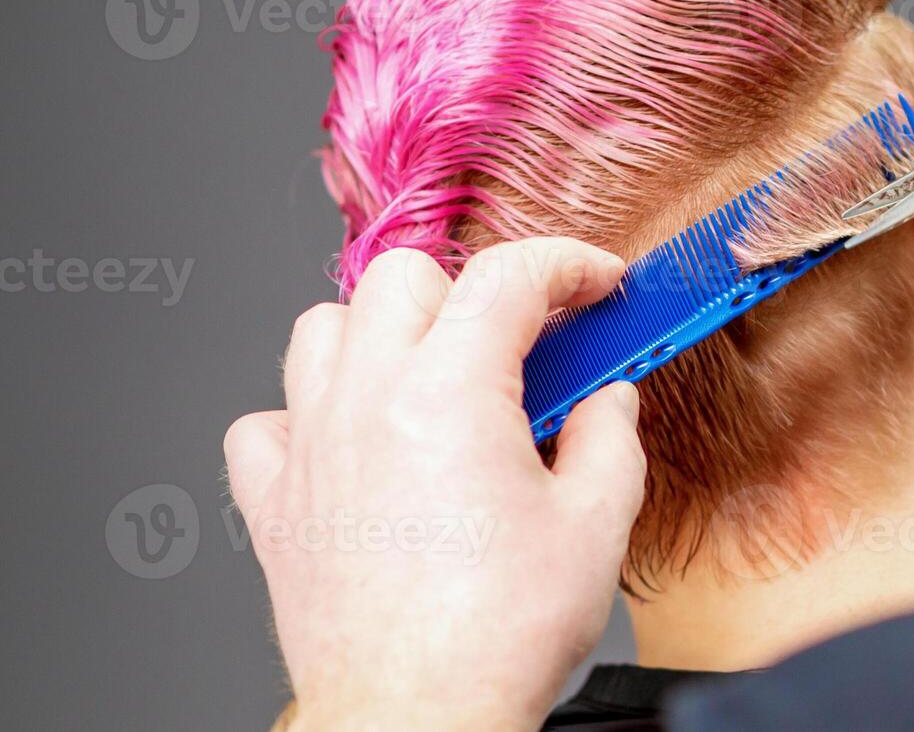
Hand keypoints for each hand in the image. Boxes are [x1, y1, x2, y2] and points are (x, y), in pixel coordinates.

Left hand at [225, 239, 646, 731]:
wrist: (416, 716)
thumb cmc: (496, 636)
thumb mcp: (596, 525)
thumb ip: (611, 439)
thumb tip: (611, 401)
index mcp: (451, 393)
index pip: (509, 275)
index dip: (567, 264)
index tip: (596, 285)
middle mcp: (367, 403)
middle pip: (404, 277)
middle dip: (474, 291)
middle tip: (524, 341)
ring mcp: (310, 448)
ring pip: (321, 329)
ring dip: (384, 334)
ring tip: (435, 377)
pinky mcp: (274, 505)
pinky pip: (264, 422)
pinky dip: (306, 415)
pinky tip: (356, 444)